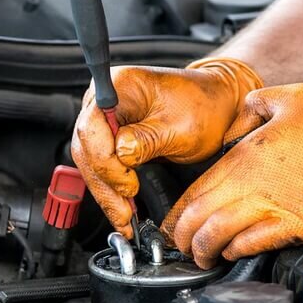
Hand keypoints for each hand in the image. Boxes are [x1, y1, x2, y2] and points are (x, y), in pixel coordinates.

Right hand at [71, 58, 263, 237]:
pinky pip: (102, 165)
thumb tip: (121, 154)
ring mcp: (105, 118)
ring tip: (123, 217)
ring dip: (106, 192)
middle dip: (105, 184)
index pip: (93, 127)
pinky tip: (121, 207)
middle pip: (87, 147)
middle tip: (123, 212)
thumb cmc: (203, 106)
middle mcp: (105, 99)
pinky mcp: (110, 136)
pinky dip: (111, 188)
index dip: (106, 161)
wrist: (216, 104)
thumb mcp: (181, 126)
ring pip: (90, 161)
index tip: (128, 184)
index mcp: (120, 85)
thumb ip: (147, 140)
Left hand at [161, 84, 302, 267]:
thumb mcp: (294, 97)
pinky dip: (237, 252)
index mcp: (248, 153)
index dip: (178, 211)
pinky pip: (255, 245)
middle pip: (200, 216)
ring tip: (201, 257)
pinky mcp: (300, 227)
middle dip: (182, 237)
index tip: (173, 222)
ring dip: (204, 250)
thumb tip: (240, 112)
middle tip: (179, 246)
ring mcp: (277, 206)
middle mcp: (255, 182)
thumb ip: (256, 105)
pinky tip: (233, 253)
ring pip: (220, 235)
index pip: (197, 188)